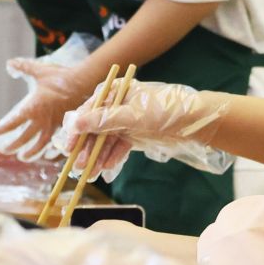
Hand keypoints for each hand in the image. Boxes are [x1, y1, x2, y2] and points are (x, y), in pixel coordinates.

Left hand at [0, 58, 102, 161]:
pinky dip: (50, 151)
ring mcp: (54, 125)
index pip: (12, 123)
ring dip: (31, 153)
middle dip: (12, 146)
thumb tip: (9, 64)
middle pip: (24, 139)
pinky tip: (46, 155)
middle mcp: (42, 120)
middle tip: (4, 151)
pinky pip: (56, 143)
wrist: (82, 83)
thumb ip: (22, 67)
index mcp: (33, 108)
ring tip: (23, 157)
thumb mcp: (38, 70)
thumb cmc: (59, 77)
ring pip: (40, 145)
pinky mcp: (65, 127)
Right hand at [62, 81, 231, 177]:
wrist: (195, 122)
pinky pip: (119, 145)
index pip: (89, 110)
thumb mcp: (132, 116)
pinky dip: (113, 156)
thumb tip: (76, 123)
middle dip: (88, 147)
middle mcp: (118, 104)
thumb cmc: (164, 111)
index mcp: (115, 91)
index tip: (68, 146)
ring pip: (106, 139)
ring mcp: (126, 119)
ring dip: (98, 155)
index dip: (77, 129)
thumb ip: (104, 120)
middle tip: (80, 166)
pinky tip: (106, 168)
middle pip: (96, 127)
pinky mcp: (135, 133)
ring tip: (91, 173)